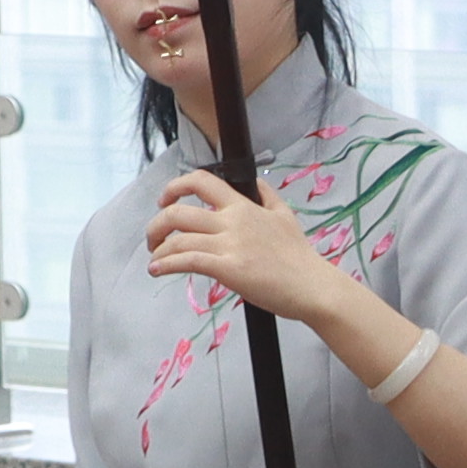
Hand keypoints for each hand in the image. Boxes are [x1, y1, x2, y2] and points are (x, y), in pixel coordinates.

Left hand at [146, 168, 353, 334]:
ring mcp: (230, 245)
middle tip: (154, 239)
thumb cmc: (300, 257)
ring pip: (178, 239)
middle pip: (178, 212)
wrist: (313, 286)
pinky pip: (188, 261)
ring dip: (158, 251)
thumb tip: (256, 182)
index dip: (175, 186)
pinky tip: (158, 271)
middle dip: (157, 224)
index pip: (201, 181)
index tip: (164, 200)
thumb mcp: (286, 215)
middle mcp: (233, 221)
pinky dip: (166, 265)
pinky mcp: (228, 269)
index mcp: (243, 206)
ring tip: (155, 261)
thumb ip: (267, 196)